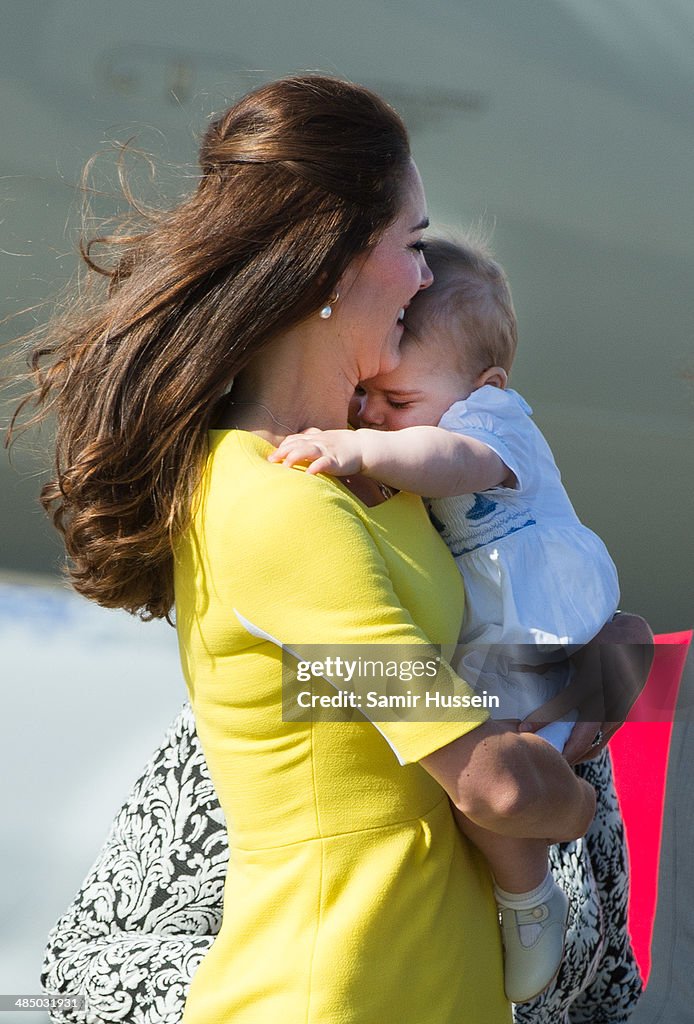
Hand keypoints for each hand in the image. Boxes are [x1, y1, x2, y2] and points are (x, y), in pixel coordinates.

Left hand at [268, 428, 363, 476]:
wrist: (363, 447)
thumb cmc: (340, 446)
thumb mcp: (323, 442)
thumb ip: (309, 445)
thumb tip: (292, 451)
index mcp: (314, 438)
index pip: (294, 439)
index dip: (283, 447)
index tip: (272, 457)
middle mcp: (318, 442)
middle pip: (298, 444)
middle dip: (284, 451)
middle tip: (272, 460)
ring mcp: (327, 450)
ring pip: (308, 450)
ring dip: (296, 456)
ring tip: (286, 465)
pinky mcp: (336, 460)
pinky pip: (325, 462)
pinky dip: (316, 467)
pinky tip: (309, 473)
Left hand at [519, 612, 653, 763]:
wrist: (635, 642)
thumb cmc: (599, 642)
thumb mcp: (575, 645)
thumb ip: (549, 659)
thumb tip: (519, 668)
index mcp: (593, 679)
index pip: (565, 704)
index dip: (543, 718)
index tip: (523, 729)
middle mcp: (607, 699)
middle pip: (584, 736)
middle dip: (561, 752)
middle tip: (538, 762)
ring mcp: (617, 711)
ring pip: (594, 743)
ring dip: (573, 755)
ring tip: (550, 765)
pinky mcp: (620, 718)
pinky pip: (602, 740)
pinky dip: (586, 750)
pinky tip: (569, 756)